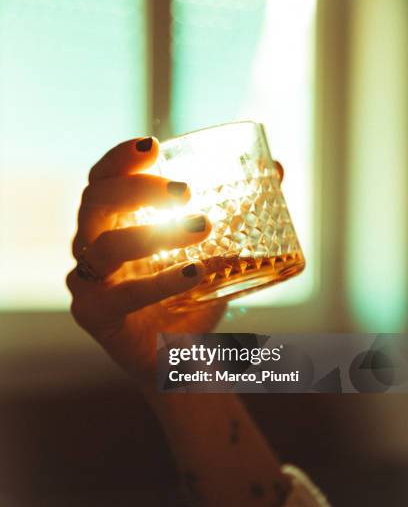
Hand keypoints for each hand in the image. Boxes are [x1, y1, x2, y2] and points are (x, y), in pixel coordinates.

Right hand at [66, 136, 224, 392]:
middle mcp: (92, 248)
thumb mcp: (217, 248)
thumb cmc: (192, 298)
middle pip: (95, 203)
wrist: (182, 359)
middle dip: (137, 189)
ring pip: (105, 246)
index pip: (102, 181)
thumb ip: (241, 210)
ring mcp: (88, 283)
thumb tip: (277, 168)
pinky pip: (123, 294)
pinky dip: (160, 282)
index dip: (120, 159)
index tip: (155, 146)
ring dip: (153, 233)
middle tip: (186, 191)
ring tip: (203, 227)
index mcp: (112, 224)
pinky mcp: (95, 315)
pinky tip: (195, 273)